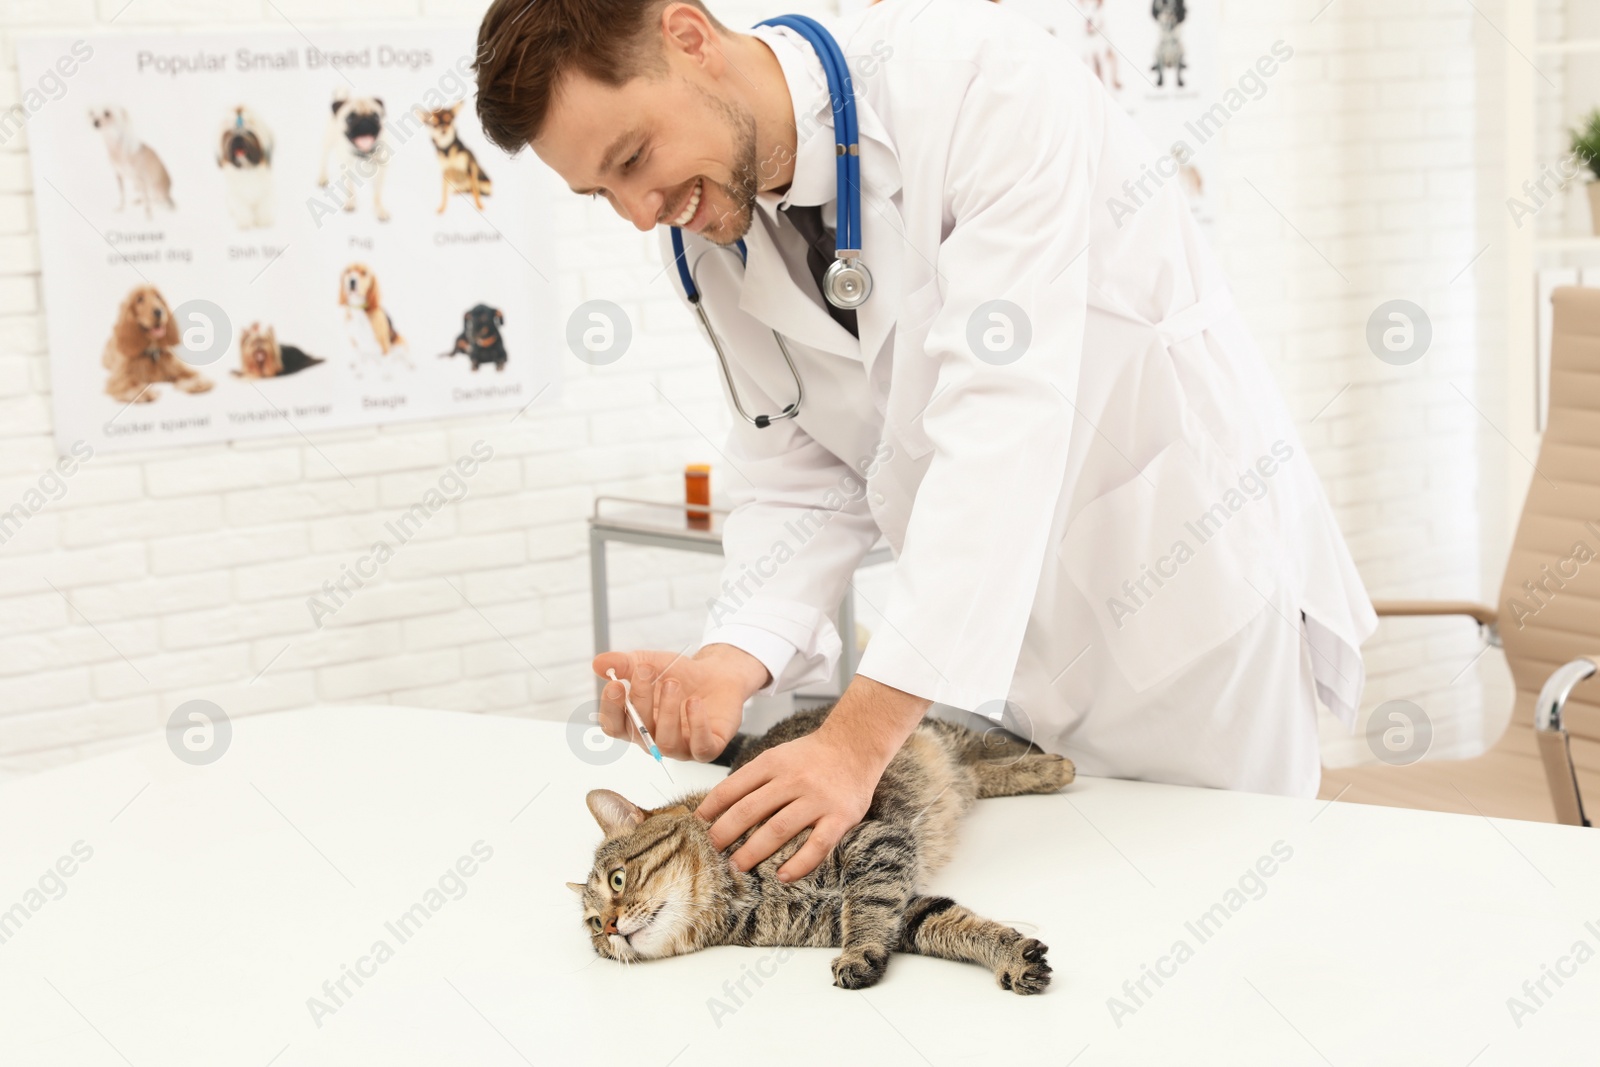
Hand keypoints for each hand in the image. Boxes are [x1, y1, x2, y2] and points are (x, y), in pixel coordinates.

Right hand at [592, 645, 768, 761]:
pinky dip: (696, 725)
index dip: (611, 709)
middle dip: (640, 700)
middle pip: (638, 732)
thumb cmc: (680, 675)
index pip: (613, 726)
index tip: (615, 684)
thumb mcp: (649, 662)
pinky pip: (700, 747)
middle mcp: (654, 740)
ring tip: (672, 683)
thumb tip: (598, 664)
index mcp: (635, 724)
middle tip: (645, 671)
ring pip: (666, 742)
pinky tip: (694, 703)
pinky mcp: (708, 748)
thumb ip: (623, 664)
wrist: (717, 674)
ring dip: (667, 711)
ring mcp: (681, 748)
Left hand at [695, 677, 929, 881]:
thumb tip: (718, 806)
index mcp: (773, 763)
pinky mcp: (840, 817)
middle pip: (750, 810)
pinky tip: (782, 876)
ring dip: (753, 852)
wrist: (856, 745)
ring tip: (737, 866)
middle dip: (726, 833)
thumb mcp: (778, 755)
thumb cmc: (811, 756)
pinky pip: (817, 846)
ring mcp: (817, 799)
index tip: (697, 826)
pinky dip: (798, 864)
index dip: (712, 808)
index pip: (733, 787)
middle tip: (712, 851)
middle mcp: (793, 780)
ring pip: (778, 830)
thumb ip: (753, 778)